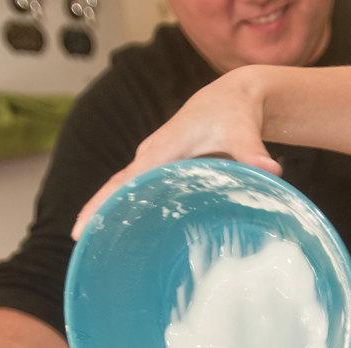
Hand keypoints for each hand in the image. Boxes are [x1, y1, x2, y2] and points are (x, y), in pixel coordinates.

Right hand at [72, 69, 280, 239]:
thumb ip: (254, 152)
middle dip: (97, 211)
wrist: (232, 99)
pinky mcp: (163, 168)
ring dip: (109, 212)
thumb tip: (272, 169)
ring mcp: (155, 162)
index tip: (84, 227)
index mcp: (163, 149)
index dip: (104, 203)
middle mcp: (152, 156)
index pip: (125, 181)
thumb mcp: (243, 131)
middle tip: (79, 243)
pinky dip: (129, 208)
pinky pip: (140, 190)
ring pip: (125, 189)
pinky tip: (126, 231)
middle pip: (117, 186)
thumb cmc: (234, 113)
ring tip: (96, 245)